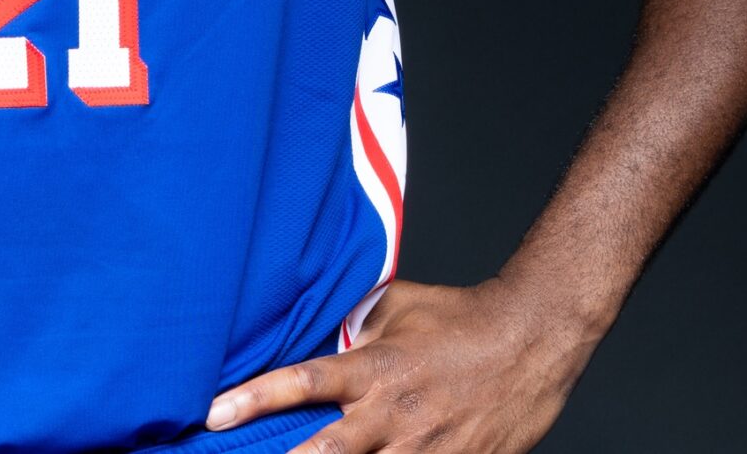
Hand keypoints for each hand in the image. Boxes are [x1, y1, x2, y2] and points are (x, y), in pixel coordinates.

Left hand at [202, 280, 598, 453]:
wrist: (533, 337)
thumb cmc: (462, 317)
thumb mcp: (398, 307)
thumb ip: (354, 326)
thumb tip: (320, 333)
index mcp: (374, 368)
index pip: (302, 382)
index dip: (254, 399)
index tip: (213, 415)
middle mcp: (394, 414)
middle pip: (325, 452)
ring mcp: (427, 448)